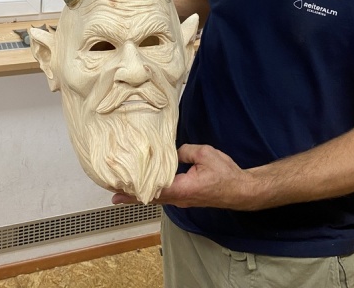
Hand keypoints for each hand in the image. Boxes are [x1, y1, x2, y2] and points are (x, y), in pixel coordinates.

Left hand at [112, 144, 256, 209]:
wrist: (241, 190)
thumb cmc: (225, 173)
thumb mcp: (204, 154)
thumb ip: (184, 151)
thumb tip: (172, 151)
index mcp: (182, 189)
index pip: (153, 191)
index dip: (134, 191)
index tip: (118, 192)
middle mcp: (180, 199)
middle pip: (151, 198)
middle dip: (132, 196)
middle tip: (113, 194)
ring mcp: (183, 201)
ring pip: (158, 199)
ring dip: (140, 195)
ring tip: (124, 191)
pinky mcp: (187, 198)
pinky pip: (166, 197)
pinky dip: (152, 193)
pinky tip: (146, 188)